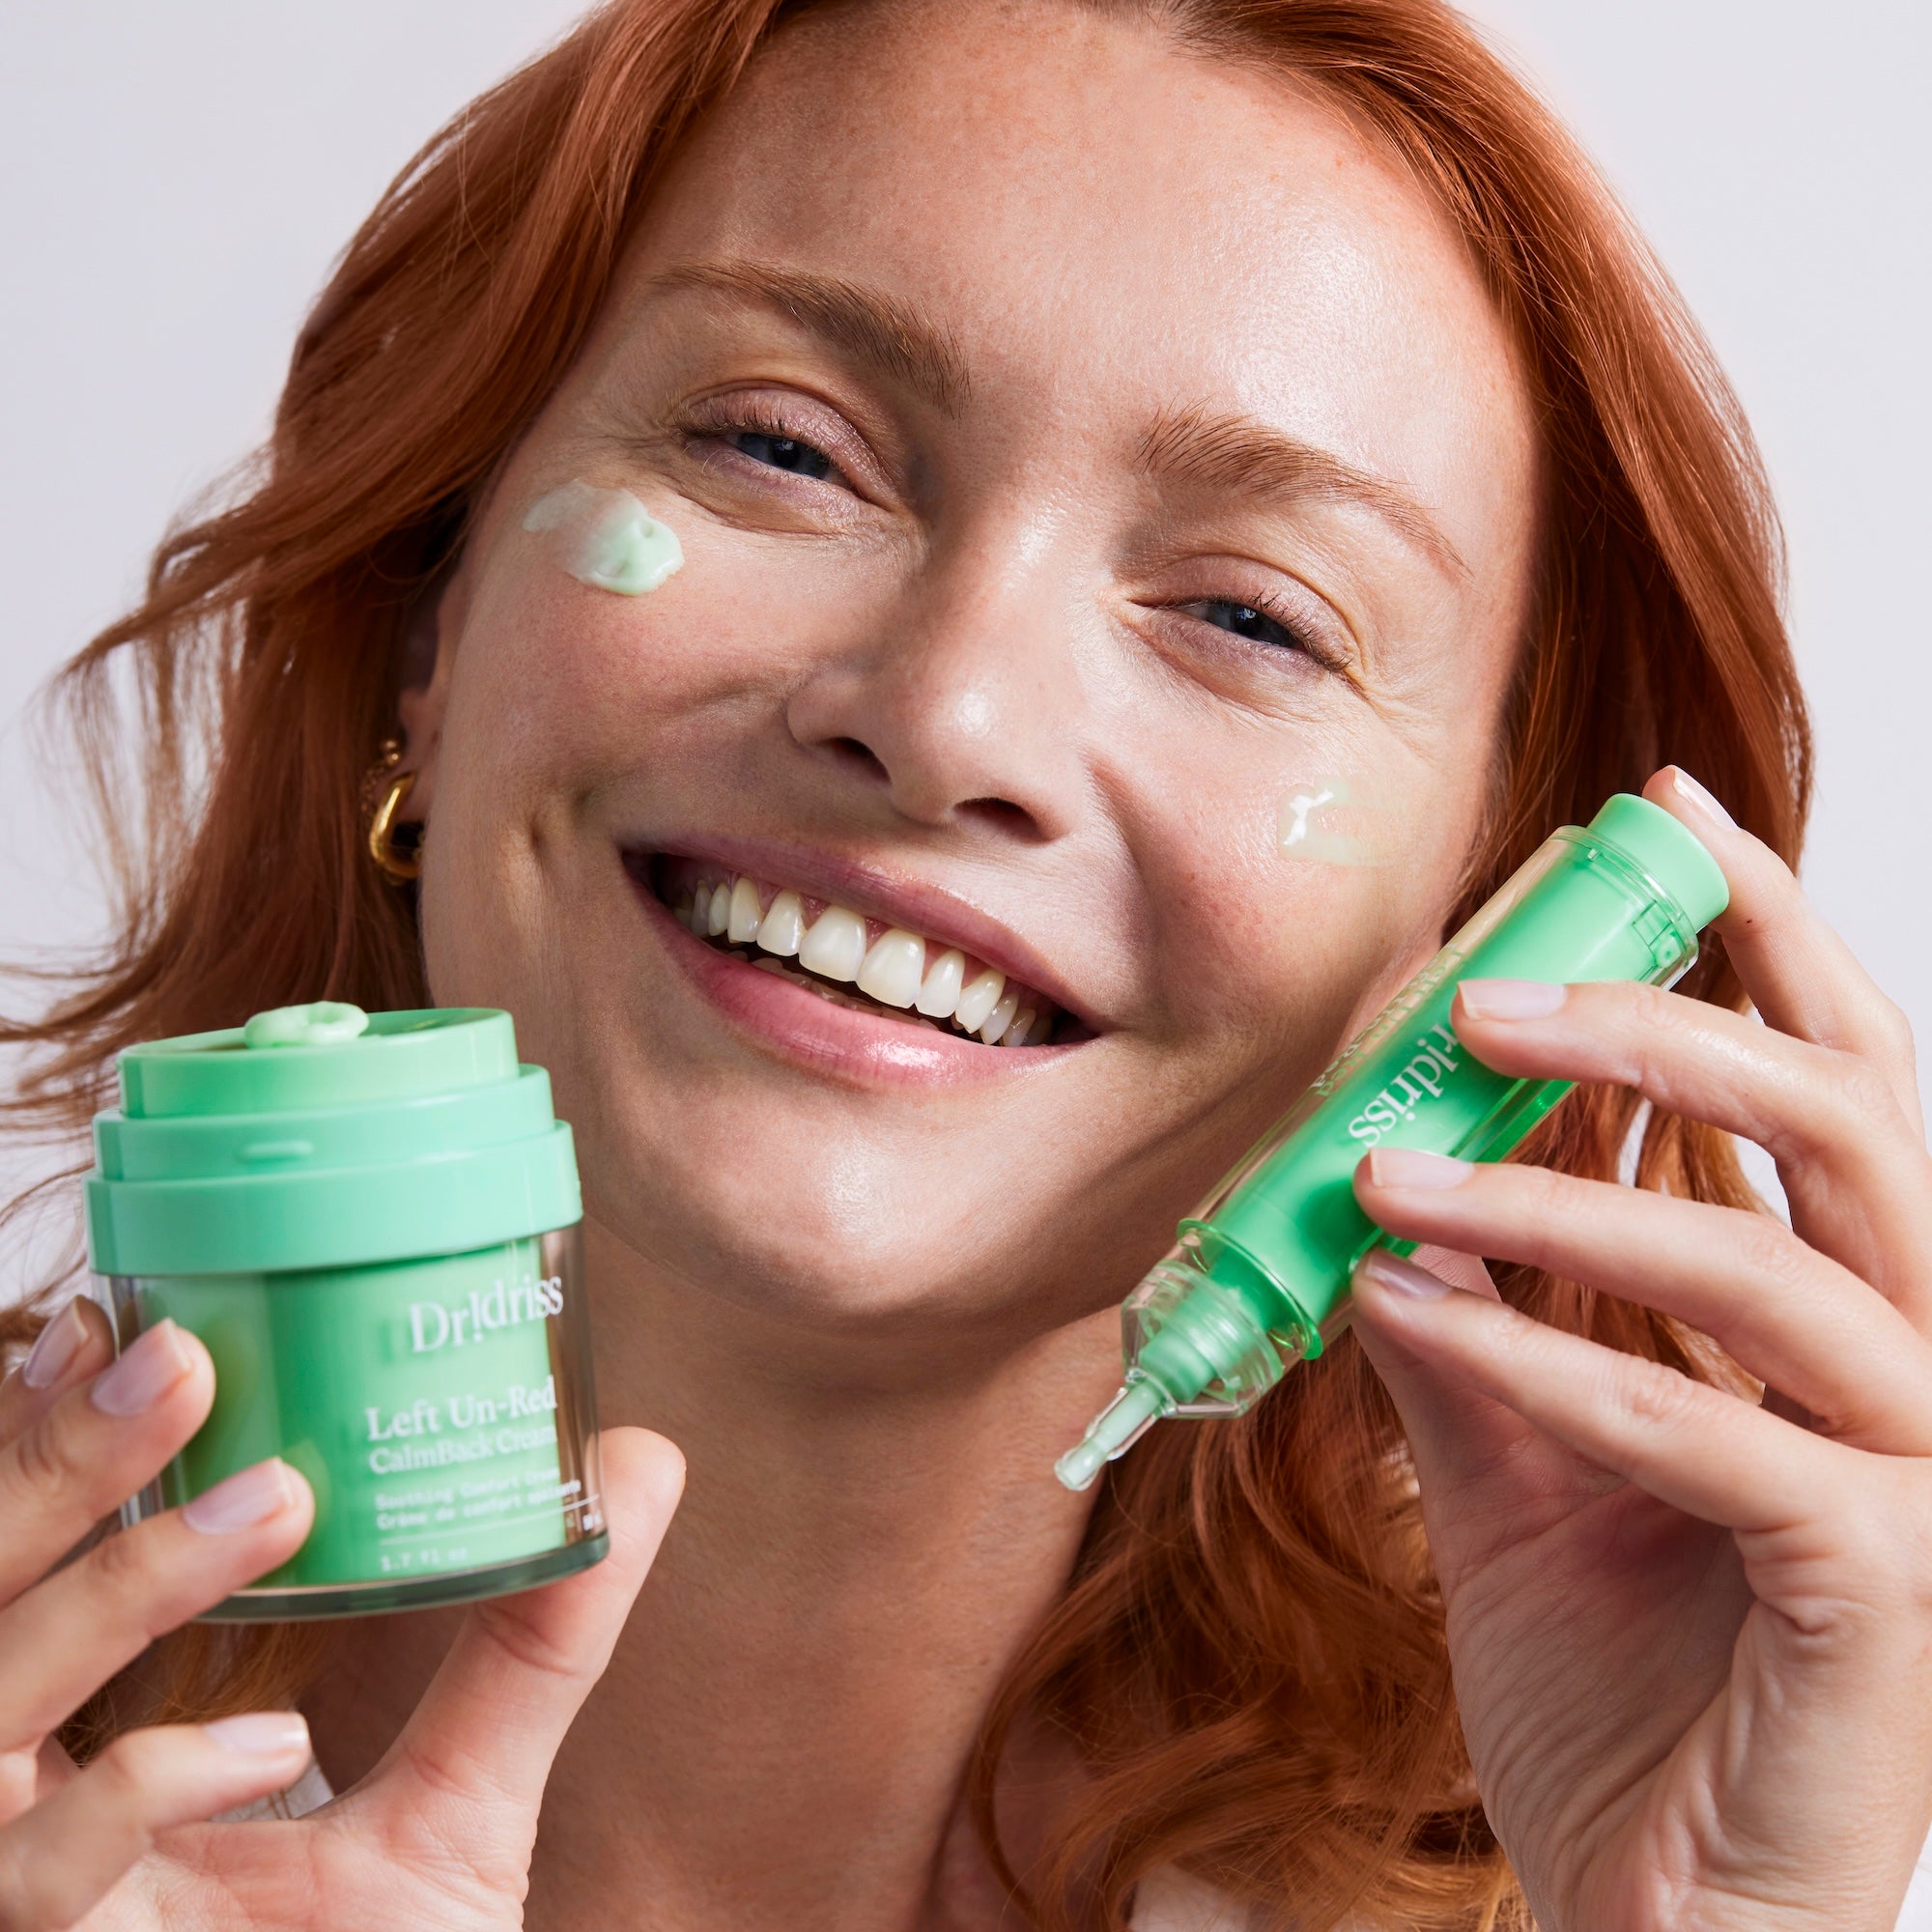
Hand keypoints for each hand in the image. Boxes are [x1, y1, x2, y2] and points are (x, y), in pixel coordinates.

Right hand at [0, 1300, 682, 1928]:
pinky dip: (136, 1796)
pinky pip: (40, 1881)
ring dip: (107, 1598)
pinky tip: (264, 1746)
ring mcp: (17, 1898)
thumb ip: (531, 1641)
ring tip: (268, 1501)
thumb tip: (637, 1458)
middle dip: (41, 1474)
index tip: (126, 1318)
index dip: (42, 1444)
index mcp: (89, 1751)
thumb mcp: (458, 1806)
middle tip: (172, 1353)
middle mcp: (21, 1814)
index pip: (24, 1570)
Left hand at [1347, 768, 1931, 1931]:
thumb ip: (1472, 1316)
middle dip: (1668, 1019)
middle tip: (1483, 984)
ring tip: (1388, 1161)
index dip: (1756, 937)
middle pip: (1842, 1120)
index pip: (1824, 1081)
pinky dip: (1549, 1360)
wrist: (1659, 1914)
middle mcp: (1915, 1366)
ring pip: (1777, 1259)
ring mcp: (1924, 1477)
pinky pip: (1720, 1436)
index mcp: (1840, 1314)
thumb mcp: (1511, 1463)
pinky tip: (1413, 1309)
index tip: (1654, 817)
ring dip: (1564, 1189)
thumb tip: (1384, 1180)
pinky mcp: (1888, 1590)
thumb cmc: (1618, 1684)